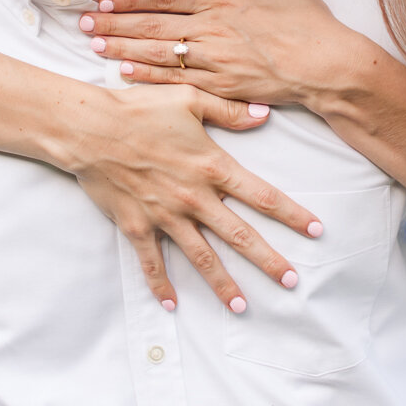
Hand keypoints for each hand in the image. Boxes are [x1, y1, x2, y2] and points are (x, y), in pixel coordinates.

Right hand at [60, 78, 322, 312]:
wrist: (90, 128)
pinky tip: (172, 303)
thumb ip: (228, 110)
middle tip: (291, 282)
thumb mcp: (189, 99)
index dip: (291, 214)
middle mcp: (193, 197)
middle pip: (239, 235)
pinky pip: (152, 261)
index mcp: (211, 167)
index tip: (316, 231)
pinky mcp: (136, 225)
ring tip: (241, 306)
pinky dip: (160, 283)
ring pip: (201, 257)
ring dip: (223, 283)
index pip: (261, 196)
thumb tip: (264, 115)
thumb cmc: (139, 108)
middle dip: (268, 261)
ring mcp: (165, 215)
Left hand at [81, 0, 371, 109]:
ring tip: (93, 45)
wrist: (327, 64)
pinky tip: (124, 71)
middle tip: (81, 24)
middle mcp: (209, 28)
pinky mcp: (219, 86)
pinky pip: (174, 80)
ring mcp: (212, 60)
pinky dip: (146, 75)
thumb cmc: (305, 18)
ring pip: (155, 52)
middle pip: (150, 24)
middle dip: (112, 24)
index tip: (103, 0)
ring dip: (120, 47)